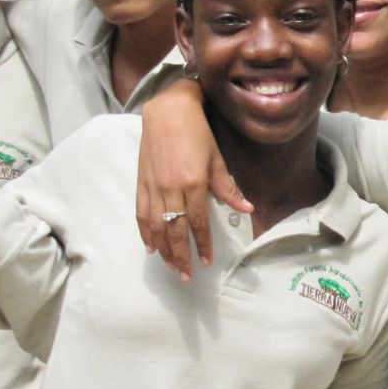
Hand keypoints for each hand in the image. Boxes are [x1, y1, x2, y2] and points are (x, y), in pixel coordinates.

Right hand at [136, 83, 245, 279]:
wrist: (168, 112)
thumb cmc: (197, 133)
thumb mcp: (217, 159)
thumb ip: (228, 188)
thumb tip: (246, 208)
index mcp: (193, 183)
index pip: (198, 222)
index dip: (202, 244)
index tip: (206, 262)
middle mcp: (171, 189)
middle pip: (175, 231)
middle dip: (181, 256)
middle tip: (186, 276)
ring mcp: (153, 187)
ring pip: (156, 227)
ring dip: (163, 251)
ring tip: (171, 267)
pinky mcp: (141, 183)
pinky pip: (141, 214)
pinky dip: (145, 233)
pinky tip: (151, 247)